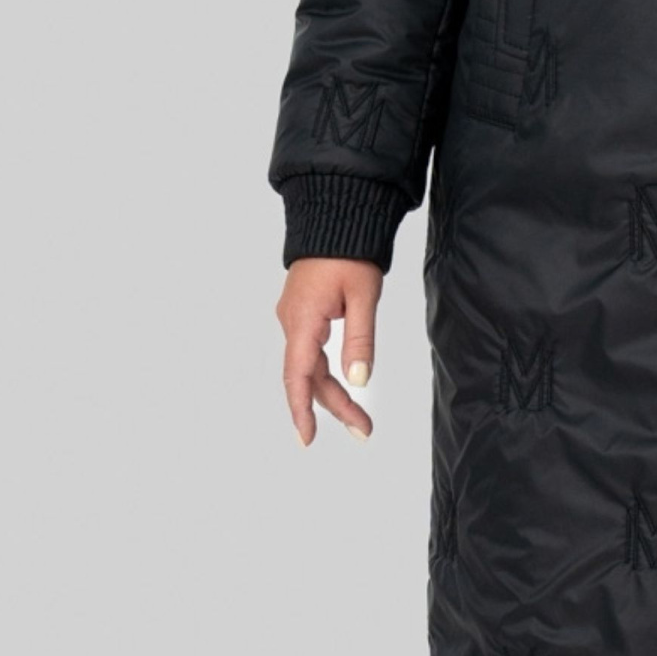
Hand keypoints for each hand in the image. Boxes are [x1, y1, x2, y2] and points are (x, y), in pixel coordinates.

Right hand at [277, 257, 383, 443]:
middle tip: (364, 429)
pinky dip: (325, 373)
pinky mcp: (303, 312)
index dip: (302, 410)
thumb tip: (359, 379)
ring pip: (310, 366)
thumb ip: (360, 339)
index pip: (298, 375)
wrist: (336, 217)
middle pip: (308, 376)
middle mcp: (292, 322)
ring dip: (332, 392)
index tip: (308, 438)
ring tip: (359, 417)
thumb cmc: (349, 252)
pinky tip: (342, 385)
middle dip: (335, 406)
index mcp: (303, 320)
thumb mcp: (363, 295)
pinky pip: (310, 351)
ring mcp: (295, 317)